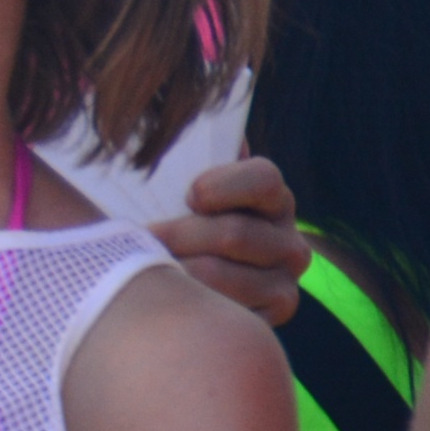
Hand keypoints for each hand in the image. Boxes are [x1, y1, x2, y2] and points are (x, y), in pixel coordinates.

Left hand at [152, 155, 309, 327]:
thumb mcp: (171, 185)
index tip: (189, 195)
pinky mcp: (271, 317)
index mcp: (270, 196)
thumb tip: (165, 113)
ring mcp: (285, 282)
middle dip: (175, 235)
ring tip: (142, 266)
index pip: (264, 178)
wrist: (169, 285)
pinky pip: (228, 312)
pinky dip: (188, 305)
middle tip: (140, 237)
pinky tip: (167, 296)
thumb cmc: (166, 220)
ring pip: (220, 274)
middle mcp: (289, 239)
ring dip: (173, 270)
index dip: (223, 185)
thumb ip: (178, 154)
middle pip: (234, 234)